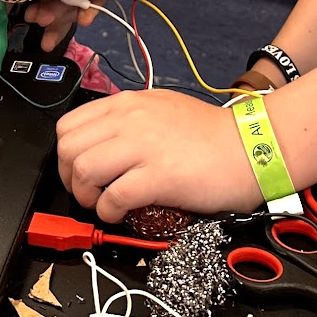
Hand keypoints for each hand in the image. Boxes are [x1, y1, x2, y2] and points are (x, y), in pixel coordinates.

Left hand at [56, 89, 262, 222]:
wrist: (252, 148)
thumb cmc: (212, 136)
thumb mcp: (162, 110)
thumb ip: (129, 121)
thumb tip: (101, 144)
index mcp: (128, 103)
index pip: (69, 124)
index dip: (65, 154)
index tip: (76, 170)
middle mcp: (130, 119)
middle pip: (68, 148)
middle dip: (68, 177)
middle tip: (86, 192)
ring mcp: (143, 146)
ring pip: (82, 170)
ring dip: (85, 196)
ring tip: (102, 204)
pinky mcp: (158, 176)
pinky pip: (112, 197)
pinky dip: (108, 211)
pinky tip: (120, 213)